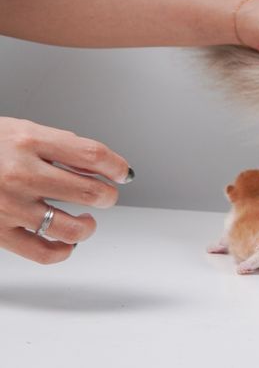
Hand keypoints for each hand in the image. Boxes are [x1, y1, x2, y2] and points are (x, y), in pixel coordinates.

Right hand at [0, 117, 130, 263]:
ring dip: (89, 226)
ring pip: (72, 227)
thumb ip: (60, 144)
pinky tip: (66, 242)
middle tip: (107, 195)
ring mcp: (10, 205)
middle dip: (108, 196)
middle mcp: (21, 173)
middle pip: (91, 191)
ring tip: (87, 220)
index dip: (118, 166)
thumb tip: (99, 162)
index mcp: (30, 141)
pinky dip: (64, 251)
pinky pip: (43, 252)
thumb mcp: (21, 129)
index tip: (124, 172)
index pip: (93, 155)